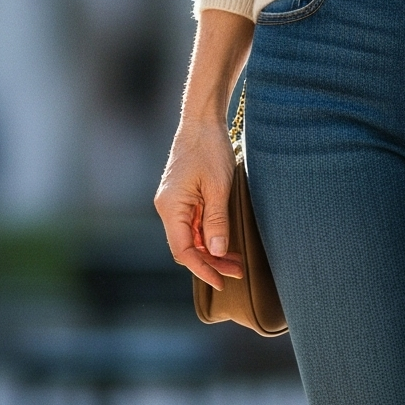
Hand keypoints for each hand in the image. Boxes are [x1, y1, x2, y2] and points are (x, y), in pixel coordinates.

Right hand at [155, 114, 243, 288]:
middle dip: (210, 262)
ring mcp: (174, 204)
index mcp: (171, 208)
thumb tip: (216, 251)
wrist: (202, 122)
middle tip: (237, 272)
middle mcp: (167, 209)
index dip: (202, 269)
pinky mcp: (182, 198)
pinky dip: (208, 237)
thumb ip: (216, 221)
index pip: (182, 251)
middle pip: (186, 247)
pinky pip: (193, 226)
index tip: (222, 281)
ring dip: (211, 251)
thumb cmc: (210, 150)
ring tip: (236, 262)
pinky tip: (225, 243)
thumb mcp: (218, 187)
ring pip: (190, 238)